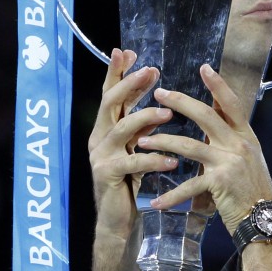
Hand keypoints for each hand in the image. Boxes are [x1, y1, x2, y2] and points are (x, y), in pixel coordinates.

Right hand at [88, 48, 180, 234]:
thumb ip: (142, 127)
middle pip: (110, 102)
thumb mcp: (136, 148)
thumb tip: (162, 103)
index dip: (118, 72)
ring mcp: (101, 156)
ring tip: (168, 114)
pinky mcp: (108, 175)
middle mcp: (99, 137)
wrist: (118, 219)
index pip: (110, 94)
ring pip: (121, 128)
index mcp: (106, 128)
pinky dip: (153, 159)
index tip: (130, 51)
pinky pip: (132, 162)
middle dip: (129, 84)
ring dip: (145, 118)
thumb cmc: (130, 182)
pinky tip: (172, 160)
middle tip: (151, 70)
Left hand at [136, 64, 271, 232]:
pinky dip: (171, 196)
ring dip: (163, 143)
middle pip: (206, 116)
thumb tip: (214, 114)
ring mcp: (229, 163)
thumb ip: (231, 137)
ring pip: (190, 146)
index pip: (231, 103)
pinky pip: (189, 186)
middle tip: (159, 94)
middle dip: (180, 102)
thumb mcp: (248, 157)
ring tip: (141, 143)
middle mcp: (238, 145)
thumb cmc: (253, 188)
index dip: (218, 85)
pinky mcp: (219, 183)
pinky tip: (155, 202)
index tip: (204, 67)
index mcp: (245, 136)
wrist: (264, 219)